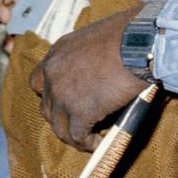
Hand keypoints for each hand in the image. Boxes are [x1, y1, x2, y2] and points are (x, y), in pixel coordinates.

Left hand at [34, 6, 150, 151]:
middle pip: (47, 107)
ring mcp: (64, 94)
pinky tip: (98, 143)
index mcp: (58, 53)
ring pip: (59, 126)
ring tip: (89, 138)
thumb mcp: (96, 38)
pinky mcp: (80, 112)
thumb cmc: (127, 34)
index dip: (50, 94)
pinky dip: (87, 143)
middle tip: (79, 123)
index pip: (38, 80)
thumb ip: (86, 56)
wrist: (139, 43)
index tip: (64, 101)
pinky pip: (78, 136)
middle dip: (61, 117)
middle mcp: (54, 73)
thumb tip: (97, 72)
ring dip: (73, 135)